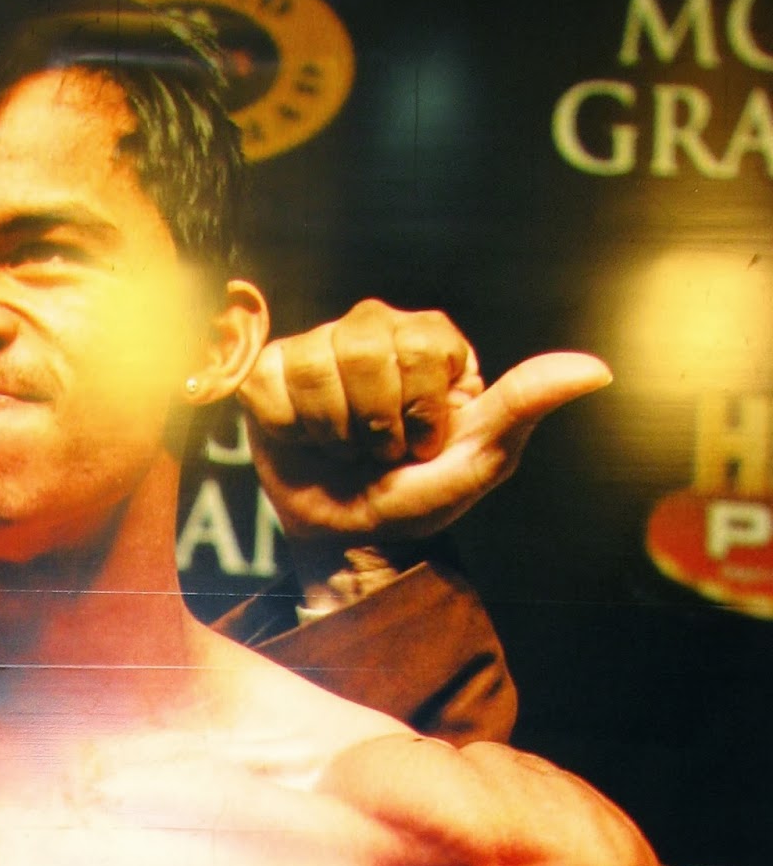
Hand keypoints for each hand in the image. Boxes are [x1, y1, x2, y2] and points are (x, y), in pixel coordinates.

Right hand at [241, 299, 610, 540]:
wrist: (353, 537)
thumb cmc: (420, 496)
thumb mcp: (481, 459)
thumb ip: (524, 405)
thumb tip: (596, 370)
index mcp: (429, 341)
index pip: (416, 346)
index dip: (416, 410)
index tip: (422, 444)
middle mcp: (373, 329)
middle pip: (359, 348)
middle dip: (372, 422)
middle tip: (380, 451)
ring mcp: (317, 346)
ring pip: (312, 368)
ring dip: (330, 430)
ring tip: (345, 447)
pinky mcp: (269, 372)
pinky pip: (269, 387)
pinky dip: (289, 428)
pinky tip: (307, 440)